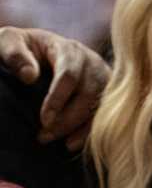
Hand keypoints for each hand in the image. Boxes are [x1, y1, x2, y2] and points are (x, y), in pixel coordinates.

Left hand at [0, 27, 108, 147]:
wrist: (37, 48)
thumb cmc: (21, 48)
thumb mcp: (9, 43)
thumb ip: (15, 55)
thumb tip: (29, 76)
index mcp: (68, 48)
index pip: (69, 74)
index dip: (58, 99)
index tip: (44, 120)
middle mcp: (91, 61)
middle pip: (89, 93)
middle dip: (68, 119)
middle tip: (44, 137)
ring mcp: (102, 76)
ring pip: (100, 104)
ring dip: (82, 127)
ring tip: (62, 144)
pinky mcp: (105, 91)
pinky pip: (105, 112)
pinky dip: (92, 129)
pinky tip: (75, 142)